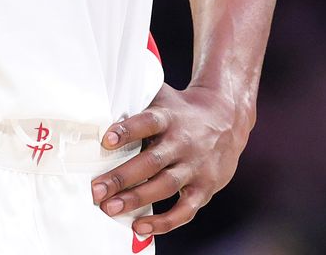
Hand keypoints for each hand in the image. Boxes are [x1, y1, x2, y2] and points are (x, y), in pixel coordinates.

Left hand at [90, 83, 254, 237]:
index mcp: (170, 117)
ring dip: (137, 199)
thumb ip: (137, 101)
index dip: (128, 131)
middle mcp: (184, 142)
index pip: (148, 122)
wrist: (229, 117)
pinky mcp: (205, 186)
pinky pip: (185, 209)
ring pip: (165, 185)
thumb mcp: (164, 98)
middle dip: (122, 177)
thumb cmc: (183, 110)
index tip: (106, 140)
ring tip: (110, 208)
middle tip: (97, 190)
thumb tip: (99, 102)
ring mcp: (196, 166)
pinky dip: (164, 222)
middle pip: (152, 161)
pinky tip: (140, 226)